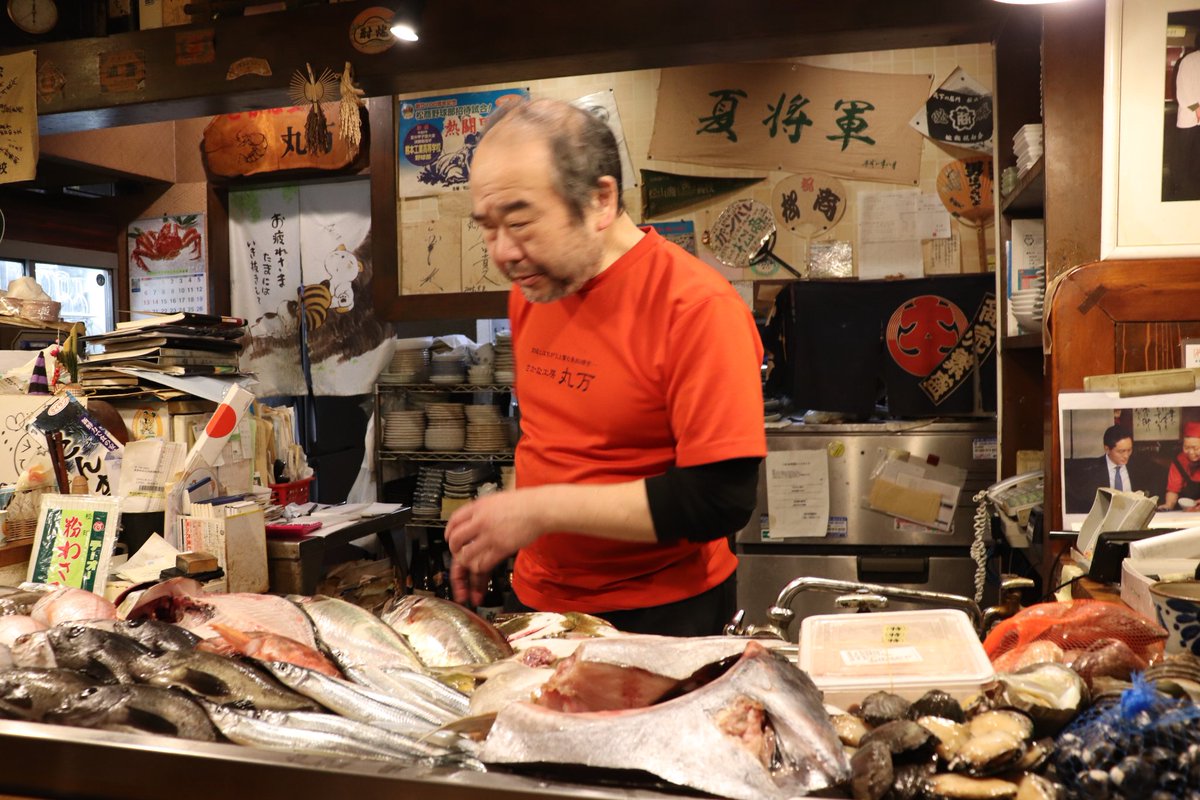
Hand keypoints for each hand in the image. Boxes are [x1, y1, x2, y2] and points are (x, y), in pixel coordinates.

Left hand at [445, 490, 543, 605]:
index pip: (454, 520)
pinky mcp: (501, 547)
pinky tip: (482, 567)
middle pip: (456, 539)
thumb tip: (476, 516)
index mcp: (479, 506)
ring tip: (470, 563)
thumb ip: (484, 509)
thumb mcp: (498, 499)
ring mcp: (490, 535)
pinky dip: (479, 568)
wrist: (540, 508)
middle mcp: (481, 520)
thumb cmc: (524, 503)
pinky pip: (483, 563)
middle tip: (457, 552)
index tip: (449, 537)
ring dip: (466, 562)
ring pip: (466, 554)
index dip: (449, 532)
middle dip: (454, 549)